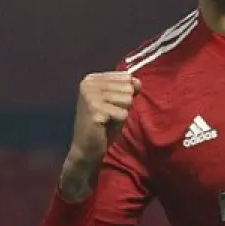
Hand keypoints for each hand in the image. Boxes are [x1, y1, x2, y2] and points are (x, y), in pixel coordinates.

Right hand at [60, 72, 139, 200]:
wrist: (87, 148)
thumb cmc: (104, 124)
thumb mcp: (118, 102)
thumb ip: (128, 89)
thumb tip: (138, 82)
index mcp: (92, 79)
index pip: (126, 77)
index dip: (125, 93)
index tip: (111, 104)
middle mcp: (89, 84)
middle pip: (127, 88)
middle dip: (123, 104)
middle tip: (109, 114)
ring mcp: (90, 96)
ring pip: (127, 99)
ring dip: (121, 113)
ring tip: (107, 120)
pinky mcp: (95, 110)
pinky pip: (123, 113)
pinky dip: (118, 122)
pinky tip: (104, 126)